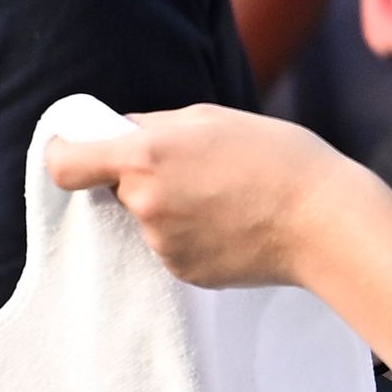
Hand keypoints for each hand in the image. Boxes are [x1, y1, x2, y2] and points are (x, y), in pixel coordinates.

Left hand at [38, 103, 366, 288]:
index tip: (77, 149)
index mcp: (144, 158)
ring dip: (171, 208)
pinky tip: (231, 225)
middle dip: (142, 178)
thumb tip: (119, 131)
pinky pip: (172, 247)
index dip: (66, 154)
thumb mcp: (210, 119)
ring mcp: (162, 244)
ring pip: (148, 219)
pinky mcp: (183, 272)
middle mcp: (145, 204)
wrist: (325, 220)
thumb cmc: (276, 157)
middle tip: (193, 170)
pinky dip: (192, 235)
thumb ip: (153, 126)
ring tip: (224, 198)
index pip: (66, 165)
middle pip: (119, 189)